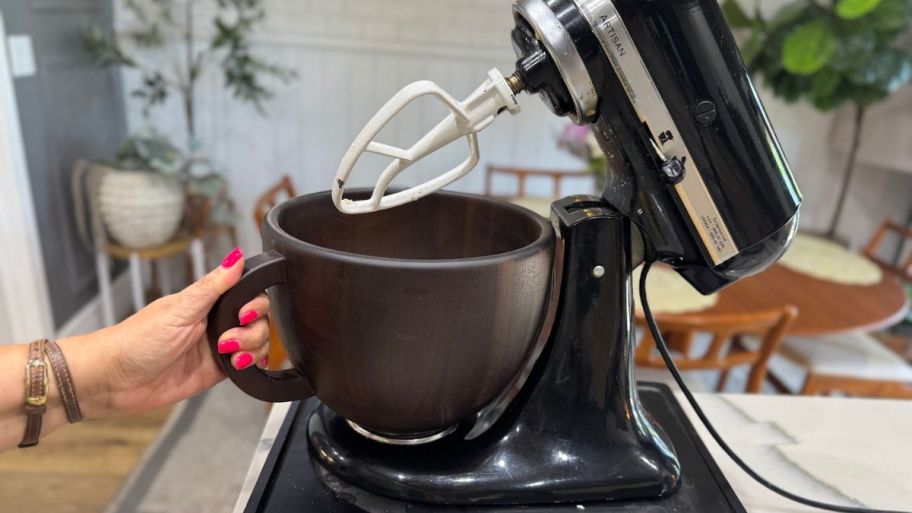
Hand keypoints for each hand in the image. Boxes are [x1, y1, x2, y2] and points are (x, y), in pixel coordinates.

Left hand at [62, 248, 269, 417]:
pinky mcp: (217, 371)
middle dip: (253, 331)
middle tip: (227, 340)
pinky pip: (247, 365)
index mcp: (207, 301)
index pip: (248, 294)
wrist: (114, 380)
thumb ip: (212, 286)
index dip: (255, 304)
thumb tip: (236, 256)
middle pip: (258, 320)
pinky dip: (251, 365)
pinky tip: (240, 366)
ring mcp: (217, 347)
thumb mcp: (179, 309)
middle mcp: (215, 322)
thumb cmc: (136, 340)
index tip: (244, 313)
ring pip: (256, 342)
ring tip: (229, 356)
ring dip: (251, 348)